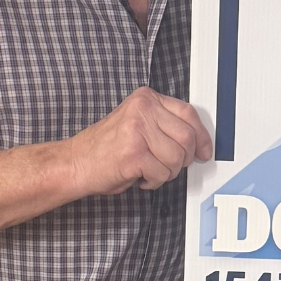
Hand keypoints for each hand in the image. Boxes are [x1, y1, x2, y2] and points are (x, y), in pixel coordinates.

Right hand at [65, 87, 211, 195]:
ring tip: (150, 170)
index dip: (202, 136)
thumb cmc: (106, 148)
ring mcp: (138, 130)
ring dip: (168, 172)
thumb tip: (199, 142)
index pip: (189, 113)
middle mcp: (143, 109)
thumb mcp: (138, 124)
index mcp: (146, 99)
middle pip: (187, 137)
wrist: (75, 163)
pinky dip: (154, 182)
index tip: (205, 150)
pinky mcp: (134, 153)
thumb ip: (165, 125)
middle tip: (170, 165)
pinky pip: (162, 173)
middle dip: (184, 159)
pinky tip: (140, 176)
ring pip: (177, 158)